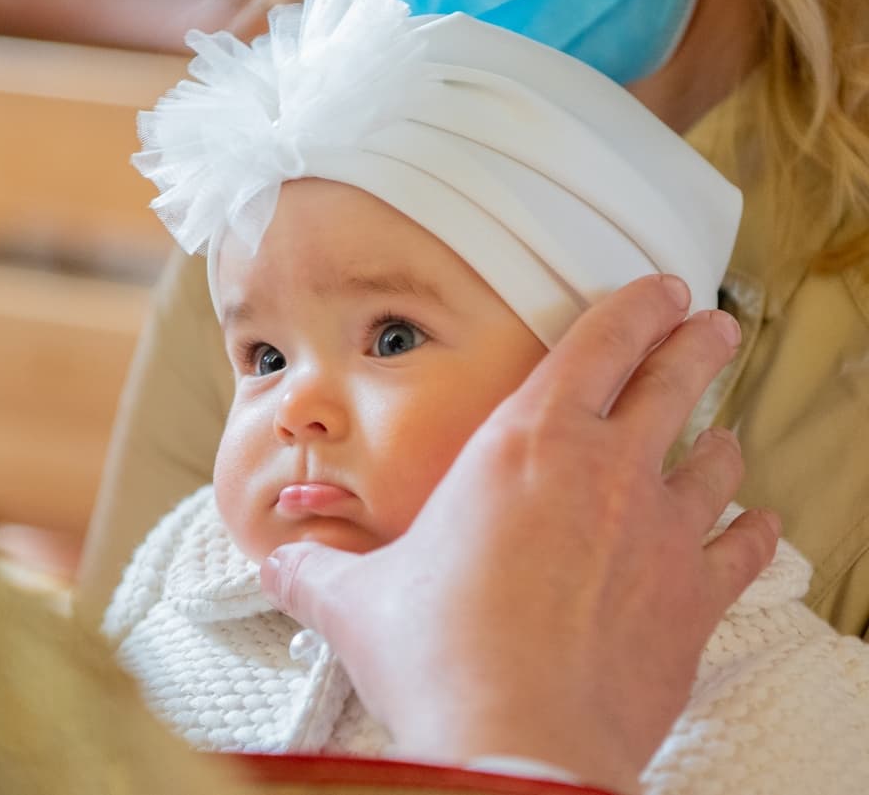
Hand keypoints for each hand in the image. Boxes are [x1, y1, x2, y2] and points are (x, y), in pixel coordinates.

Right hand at [260, 275, 779, 794]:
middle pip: (675, 379)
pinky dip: (751, 533)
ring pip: (714, 461)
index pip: (599, 344)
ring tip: (718, 435)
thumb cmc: (436, 656)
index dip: (637, 306)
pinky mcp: (694, 599)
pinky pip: (742, 548)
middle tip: (709, 324)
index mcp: (526, 445)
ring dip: (717, 441)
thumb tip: (279, 563)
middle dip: (697, 343)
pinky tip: (754, 526)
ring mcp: (662, 532)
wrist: (514, 745)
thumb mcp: (356, 602)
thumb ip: (316, 570)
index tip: (660, 288)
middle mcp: (608, 470)